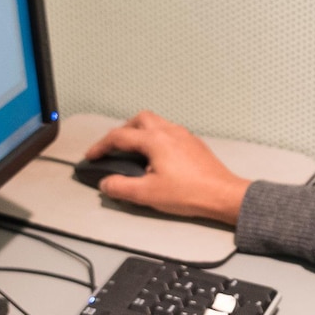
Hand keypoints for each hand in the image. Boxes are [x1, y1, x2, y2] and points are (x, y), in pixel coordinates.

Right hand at [80, 112, 250, 225]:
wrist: (222, 195)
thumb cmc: (189, 193)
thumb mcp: (147, 194)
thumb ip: (121, 187)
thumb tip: (106, 183)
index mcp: (155, 140)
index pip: (119, 137)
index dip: (101, 146)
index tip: (91, 156)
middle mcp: (169, 131)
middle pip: (139, 120)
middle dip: (122, 130)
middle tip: (114, 146)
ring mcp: (184, 135)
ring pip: (156, 122)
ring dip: (140, 131)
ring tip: (133, 149)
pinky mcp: (194, 143)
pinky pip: (170, 131)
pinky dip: (156, 136)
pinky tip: (157, 155)